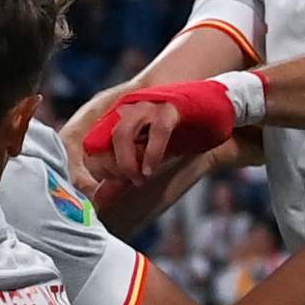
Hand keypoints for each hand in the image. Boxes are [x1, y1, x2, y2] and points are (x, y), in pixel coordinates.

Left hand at [75, 79, 229, 193]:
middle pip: (101, 139)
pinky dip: (151, 153)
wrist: (215, 108)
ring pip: (122, 132)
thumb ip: (124, 173)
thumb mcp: (146, 154)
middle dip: (107, 167)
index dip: (92, 169)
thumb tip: (100, 199)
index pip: (89, 144)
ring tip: (136, 179)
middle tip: (121, 185)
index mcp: (116, 119)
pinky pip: (156, 131)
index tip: (102, 190)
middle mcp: (127, 109)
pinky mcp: (170, 108)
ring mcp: (148, 106)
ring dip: (126, 161)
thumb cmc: (178, 135)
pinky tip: (149, 171)